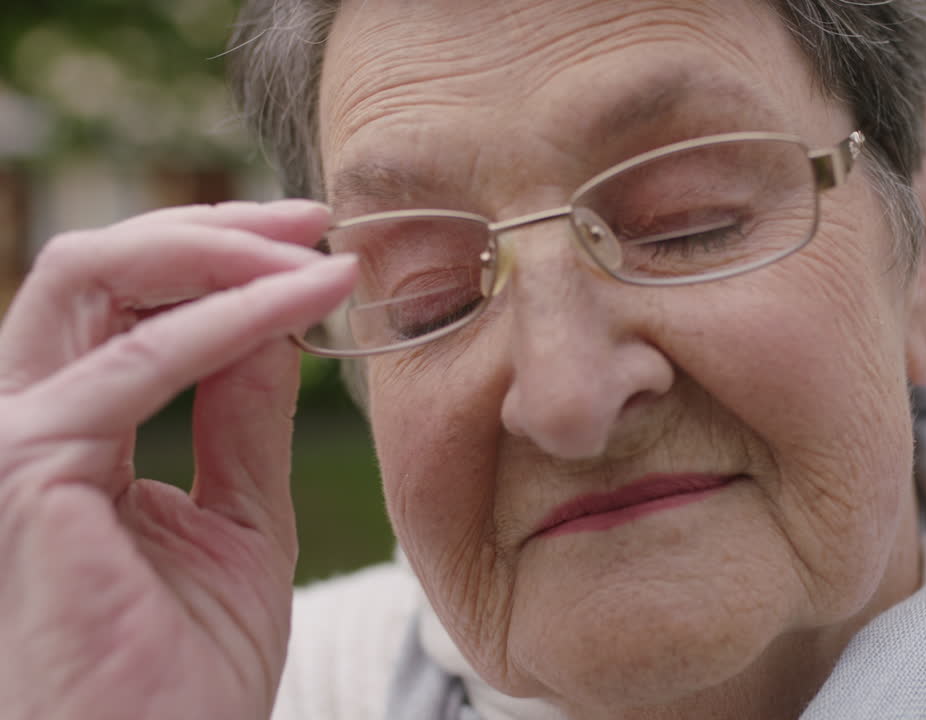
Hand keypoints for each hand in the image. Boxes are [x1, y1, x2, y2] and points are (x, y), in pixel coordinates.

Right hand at [0, 201, 355, 719]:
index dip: (216, 259)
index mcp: (65, 439)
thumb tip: (273, 323)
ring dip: (221, 250)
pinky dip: (229, 319)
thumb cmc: (188, 676)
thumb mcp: (239, 521)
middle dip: (214, 230)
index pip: (120, 306)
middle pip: (96, 269)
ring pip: (95, 279)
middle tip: (316, 224)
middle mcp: (20, 426)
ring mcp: (10, 444)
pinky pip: (138, 363)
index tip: (315, 248)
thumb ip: (241, 420)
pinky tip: (303, 301)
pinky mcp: (25, 472)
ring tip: (320, 253)